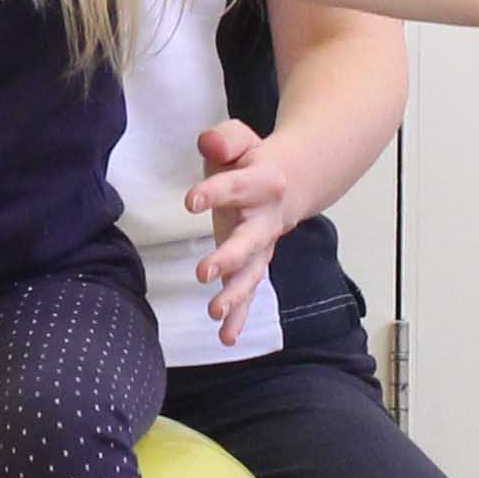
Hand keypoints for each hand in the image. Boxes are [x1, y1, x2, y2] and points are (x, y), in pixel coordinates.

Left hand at [183, 117, 298, 349]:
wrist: (288, 182)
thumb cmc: (251, 161)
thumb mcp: (238, 140)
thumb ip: (223, 139)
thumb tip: (208, 144)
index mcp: (263, 183)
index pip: (236, 187)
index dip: (214, 192)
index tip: (190, 202)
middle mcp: (266, 220)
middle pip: (250, 241)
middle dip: (229, 258)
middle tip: (204, 273)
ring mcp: (262, 247)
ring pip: (252, 273)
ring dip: (234, 295)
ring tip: (214, 312)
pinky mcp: (254, 264)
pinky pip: (249, 293)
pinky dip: (240, 316)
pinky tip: (226, 337)